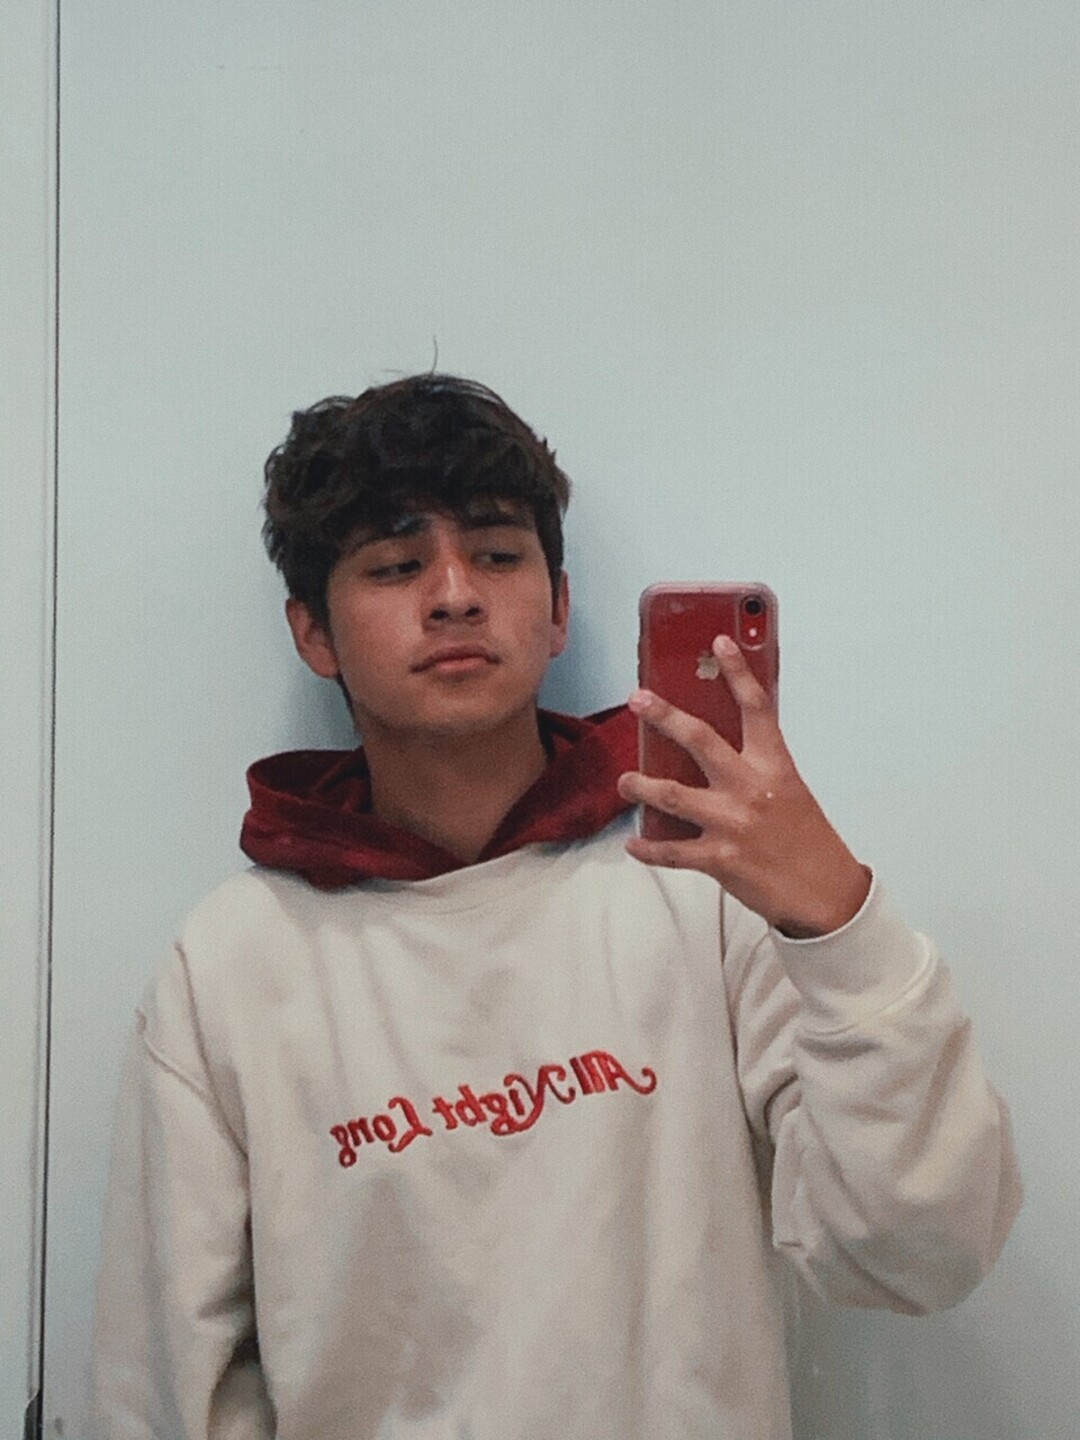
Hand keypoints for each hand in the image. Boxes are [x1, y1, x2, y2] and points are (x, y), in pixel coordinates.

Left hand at [617, 636, 870, 937]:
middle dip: (664, 716)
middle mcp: (750, 788)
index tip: (719, 641)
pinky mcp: (719, 859)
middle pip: (700, 740)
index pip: (756, 707)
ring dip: (640, 784)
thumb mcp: (789, 791)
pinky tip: (633, 844)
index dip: (738, 671)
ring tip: (624, 780)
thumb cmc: (806, 839)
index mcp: (774, 766)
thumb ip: (756, 766)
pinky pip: (670, 850)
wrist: (825, 895)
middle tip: (638, 698)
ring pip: (670, 794)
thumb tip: (713, 747)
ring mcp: (732, 824)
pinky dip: (647, 849)